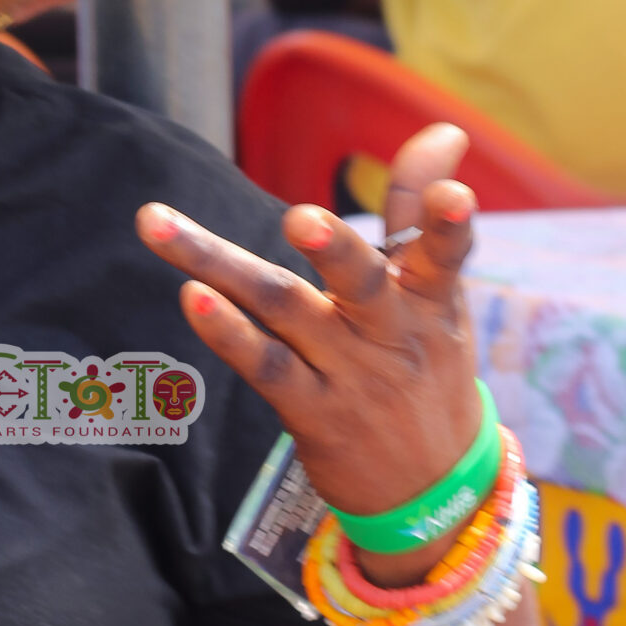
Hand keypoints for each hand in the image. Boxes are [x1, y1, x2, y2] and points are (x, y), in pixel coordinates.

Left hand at [139, 123, 481, 581]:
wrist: (437, 497)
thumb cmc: (427, 366)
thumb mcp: (438, 295)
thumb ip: (418, 208)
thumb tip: (443, 128)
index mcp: (429, 299)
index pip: (445, 254)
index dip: (449, 224)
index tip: (456, 196)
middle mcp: (390, 333)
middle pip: (361, 280)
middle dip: (334, 248)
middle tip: (299, 217)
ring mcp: (348, 375)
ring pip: (284, 310)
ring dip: (224, 269)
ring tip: (169, 230)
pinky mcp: (311, 413)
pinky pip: (265, 367)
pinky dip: (228, 335)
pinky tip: (192, 299)